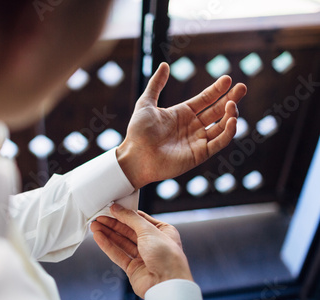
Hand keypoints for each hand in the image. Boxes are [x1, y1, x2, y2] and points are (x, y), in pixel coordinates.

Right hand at [91, 204, 191, 298]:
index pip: (140, 219)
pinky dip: (108, 246)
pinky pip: (118, 254)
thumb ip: (131, 219)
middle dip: (113, 224)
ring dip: (108, 234)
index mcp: (163, 231)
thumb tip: (118, 209)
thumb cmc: (167, 257)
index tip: (111, 209)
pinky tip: (99, 238)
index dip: (124, 214)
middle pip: (128, 230)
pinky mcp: (133, 269)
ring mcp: (143, 257)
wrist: (168, 285)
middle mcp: (153, 244)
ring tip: (94, 226)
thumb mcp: (149, 231)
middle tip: (98, 218)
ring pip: (122, 242)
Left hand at [117, 62, 246, 188]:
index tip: (228, 78)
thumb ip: (156, 85)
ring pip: (222, 126)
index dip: (217, 89)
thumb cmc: (138, 132)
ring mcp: (197, 140)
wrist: (135, 157)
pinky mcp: (200, 154)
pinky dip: (228, 132)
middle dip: (231, 99)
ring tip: (232, 103)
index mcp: (182, 113)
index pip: (205, 99)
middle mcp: (192, 126)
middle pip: (217, 110)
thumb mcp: (146, 103)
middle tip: (242, 87)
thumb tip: (164, 64)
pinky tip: (232, 120)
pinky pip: (219, 142)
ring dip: (230, 114)